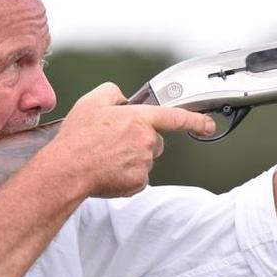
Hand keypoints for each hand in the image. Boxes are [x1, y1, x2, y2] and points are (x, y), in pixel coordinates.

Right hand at [46, 83, 215, 197]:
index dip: (196, 120)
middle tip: (114, 143)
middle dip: (141, 141)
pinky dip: (126, 176)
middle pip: (155, 141)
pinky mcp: (137, 183)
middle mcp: (146, 141)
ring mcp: (143, 164)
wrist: (66, 171)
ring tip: (106, 157)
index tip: (209, 125)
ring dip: (131, 158)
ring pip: (145, 160)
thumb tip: (122, 98)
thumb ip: (112, 92)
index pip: (175, 117)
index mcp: (139, 119)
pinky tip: (109, 171)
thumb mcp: (91, 102)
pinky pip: (138, 178)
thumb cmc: (77, 138)